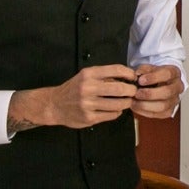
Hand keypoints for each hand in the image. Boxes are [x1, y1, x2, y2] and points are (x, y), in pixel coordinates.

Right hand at [9, 65, 137, 131]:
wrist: (55, 105)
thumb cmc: (74, 88)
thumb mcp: (86, 76)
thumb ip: (104, 75)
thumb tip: (128, 77)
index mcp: (89, 74)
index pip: (116, 70)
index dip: (129, 74)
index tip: (133, 78)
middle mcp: (88, 88)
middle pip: (120, 89)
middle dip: (131, 91)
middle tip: (133, 92)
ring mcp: (88, 104)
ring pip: (118, 104)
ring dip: (126, 103)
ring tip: (126, 101)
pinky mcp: (89, 118)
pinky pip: (111, 115)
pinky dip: (117, 112)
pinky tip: (115, 109)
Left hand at [130, 64, 182, 118]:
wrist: (161, 83)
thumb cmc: (155, 75)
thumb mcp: (149, 68)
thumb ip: (143, 70)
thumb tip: (137, 75)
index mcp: (174, 73)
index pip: (167, 74)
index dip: (153, 78)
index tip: (141, 80)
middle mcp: (177, 87)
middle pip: (167, 92)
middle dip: (149, 94)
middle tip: (137, 93)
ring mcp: (174, 100)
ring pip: (163, 106)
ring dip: (146, 105)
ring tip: (134, 102)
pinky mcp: (169, 110)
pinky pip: (158, 114)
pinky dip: (145, 112)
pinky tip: (136, 107)